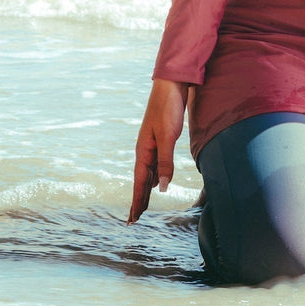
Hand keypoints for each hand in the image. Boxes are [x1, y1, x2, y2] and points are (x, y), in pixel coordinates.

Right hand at [127, 78, 188, 223]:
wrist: (172, 85)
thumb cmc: (168, 109)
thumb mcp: (169, 137)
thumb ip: (165, 162)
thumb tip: (162, 188)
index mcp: (143, 151)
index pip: (139, 182)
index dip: (136, 201)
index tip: (132, 219)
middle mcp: (145, 150)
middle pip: (140, 181)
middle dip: (137, 200)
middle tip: (133, 220)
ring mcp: (152, 145)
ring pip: (147, 173)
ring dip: (144, 190)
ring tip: (141, 206)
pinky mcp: (160, 139)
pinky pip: (154, 164)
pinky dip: (153, 177)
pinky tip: (156, 182)